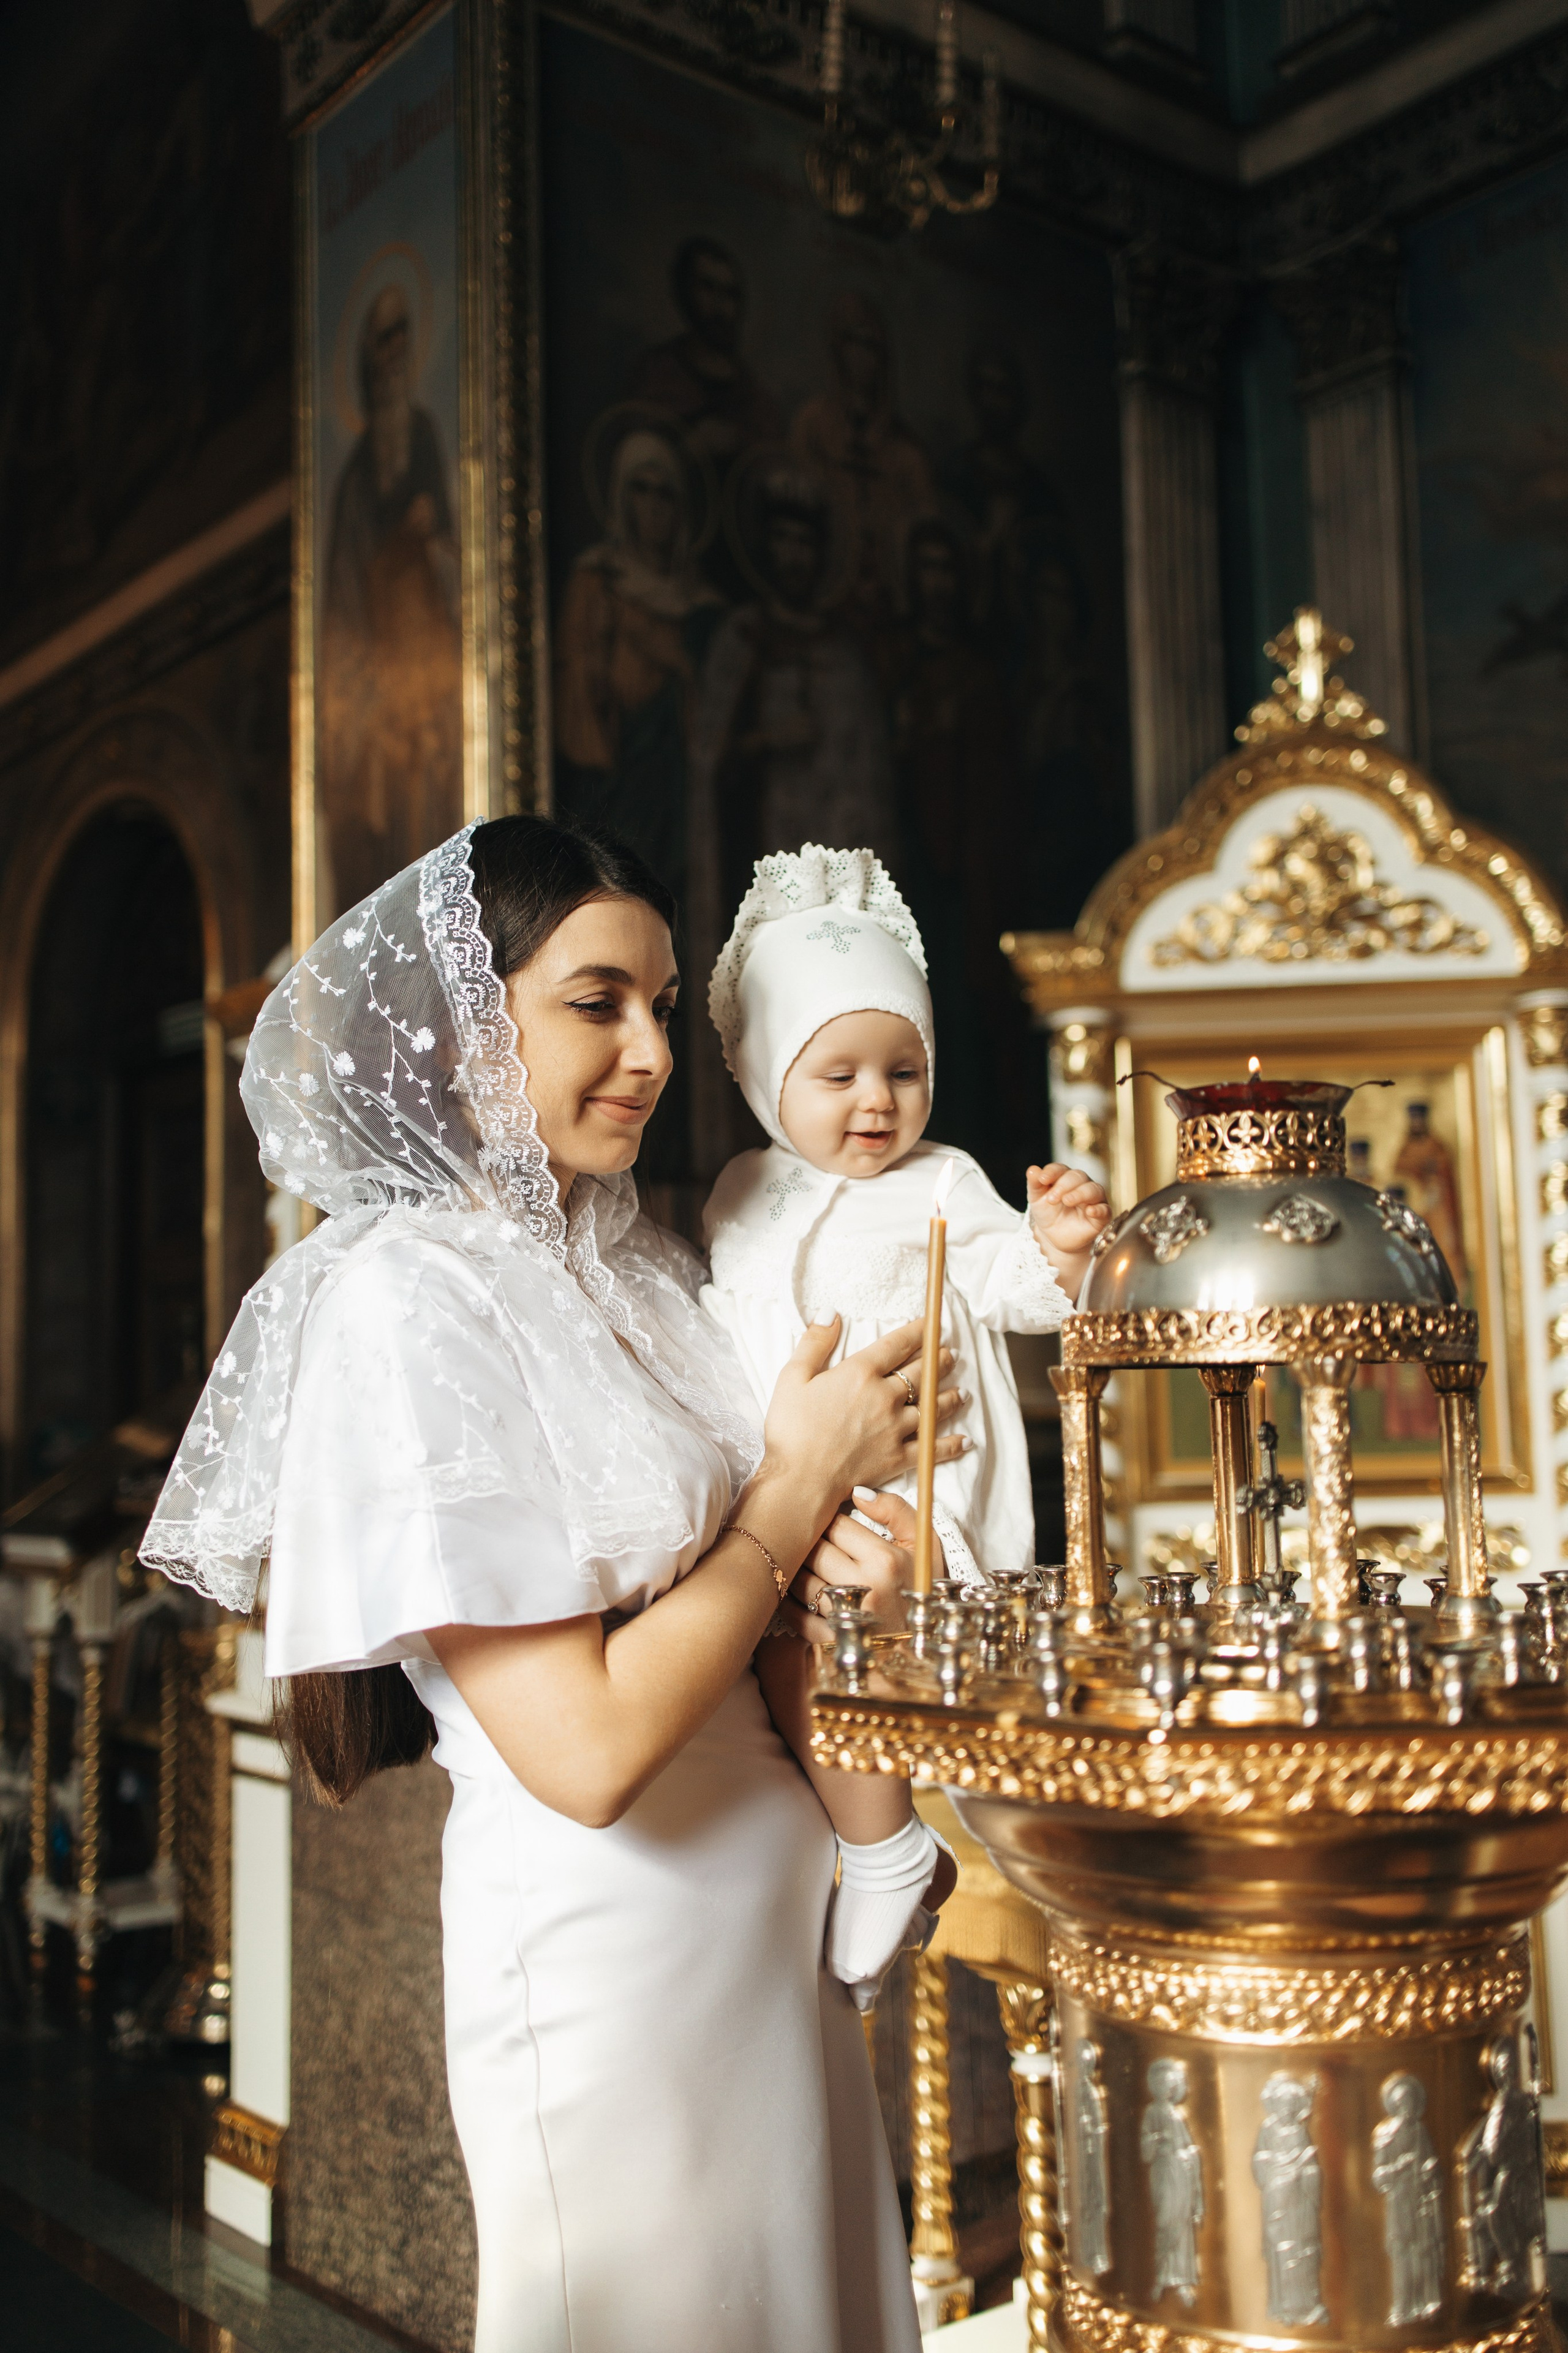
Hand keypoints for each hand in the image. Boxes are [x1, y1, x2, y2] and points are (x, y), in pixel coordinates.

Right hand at [759, 1318, 965, 1536]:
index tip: (930, 1324)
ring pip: (932, 1407)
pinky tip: (965, 1440)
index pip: (896, 1344)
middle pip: (921, 1373)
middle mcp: (885, 1397)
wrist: (800, 1480)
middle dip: (939, 1361)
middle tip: (950, 1354)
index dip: (917, 1331)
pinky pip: (932, 1449)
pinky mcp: (898, 1458)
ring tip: (961, 1391)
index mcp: (860, 1373)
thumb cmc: (790, 1429)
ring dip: (949, 1397)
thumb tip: (831, 1313)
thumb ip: (814, 1342)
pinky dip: (950, 1444)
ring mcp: (895, 1429)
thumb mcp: (792, 1377)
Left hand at [789, 1490, 938, 1645]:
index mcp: (885, 1561)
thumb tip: (857, 1493)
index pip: (835, 1525)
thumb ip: (896, 1510)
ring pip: (799, 1580)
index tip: (826, 1520)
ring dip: (794, 1567)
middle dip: (807, 1540)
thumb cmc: (922, 1586)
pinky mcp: (831, 1641)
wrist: (928, 1638)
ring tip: (798, 1559)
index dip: (826, 1518)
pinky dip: (788, 1601)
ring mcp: (845, 1617)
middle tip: (804, 1535)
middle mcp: (863, 1587)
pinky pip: (796, 1616)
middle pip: (813, 1551)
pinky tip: (792, 1590)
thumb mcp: (924, 1543)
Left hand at [1027, 1162, 1109, 1294]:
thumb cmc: (1048, 1214)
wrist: (1055, 1239)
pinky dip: (1098, 1209)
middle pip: (1077, 1176)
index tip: (1042, 1179)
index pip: (1061, 1169)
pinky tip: (1090, 1211)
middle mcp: (1082, 1185)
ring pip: (1093, 1189)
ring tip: (1067, 1201)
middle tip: (1052, 1198)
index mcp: (1065, 1177)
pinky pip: (1105, 1209)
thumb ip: (1035, 1184)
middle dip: (1063, 1185)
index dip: (1052, 1172)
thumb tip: (1032, 1170)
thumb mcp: (1037, 1200)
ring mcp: (1093, 1199)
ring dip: (1080, 1194)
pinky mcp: (1101, 1216)